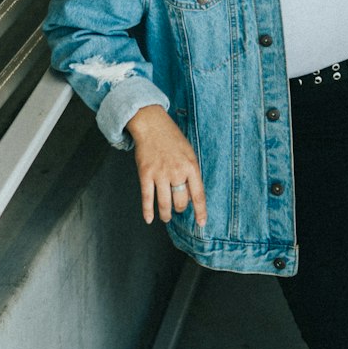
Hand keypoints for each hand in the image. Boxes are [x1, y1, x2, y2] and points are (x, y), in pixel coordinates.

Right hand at [126, 104, 206, 226]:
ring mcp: (160, 174)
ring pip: (164, 203)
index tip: (201, 223)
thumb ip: (191, 173)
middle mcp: (177, 172)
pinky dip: (148, 211)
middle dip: (180, 209)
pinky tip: (149, 219)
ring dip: (166, 214)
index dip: (200, 211)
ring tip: (166, 217)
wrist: (152, 125)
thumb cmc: (172, 139)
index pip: (198, 195)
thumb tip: (190, 195)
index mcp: (191, 167)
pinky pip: (147, 198)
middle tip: (178, 209)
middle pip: (180, 201)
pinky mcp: (145, 174)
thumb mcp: (189, 153)